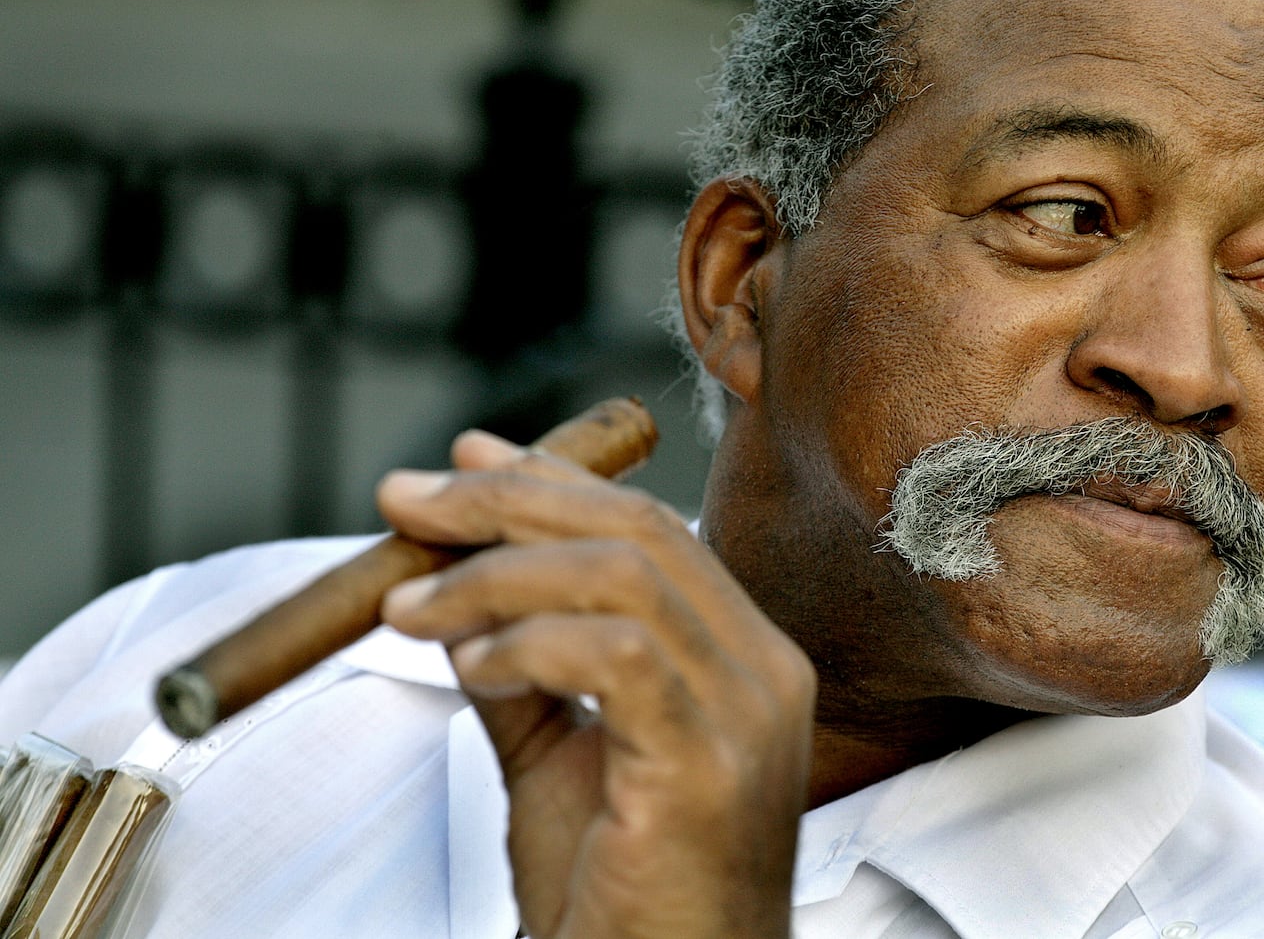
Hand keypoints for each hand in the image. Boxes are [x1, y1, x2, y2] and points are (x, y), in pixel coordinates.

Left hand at [377, 429, 815, 938]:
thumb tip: (455, 588)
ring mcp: (748, 713)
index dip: (547, 480)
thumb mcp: (556, 759)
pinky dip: (527, 641)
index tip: (459, 462)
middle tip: (406, 502)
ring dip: (495, 574)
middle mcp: (762, 667)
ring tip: (411, 606)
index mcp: (739, 655)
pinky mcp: (711, 765)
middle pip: (635, 527)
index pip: (646, 527)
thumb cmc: (619, 900)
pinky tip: (472, 666)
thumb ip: (519, 668)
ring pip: (623, 574)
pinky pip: (615, 654)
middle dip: (506, 499)